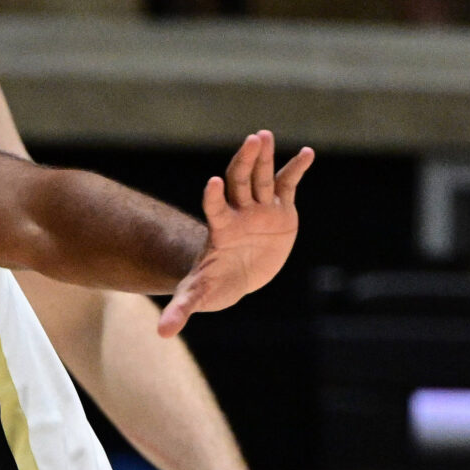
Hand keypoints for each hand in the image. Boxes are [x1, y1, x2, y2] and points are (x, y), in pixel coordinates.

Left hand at [159, 131, 311, 337]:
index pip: (215, 208)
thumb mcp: (197, 296)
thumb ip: (181, 308)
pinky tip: (307, 153)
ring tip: (266, 136)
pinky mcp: (280, 210)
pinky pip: (288, 185)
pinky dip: (296, 170)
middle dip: (245, 162)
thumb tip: (163, 333)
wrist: (235, 278)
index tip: (211, 183)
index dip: (213, 197)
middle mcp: (239, 213)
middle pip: (240, 182)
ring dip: (265, 158)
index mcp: (220, 229)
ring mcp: (260, 209)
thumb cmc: (213, 284)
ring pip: (262, 178)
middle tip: (252, 140)